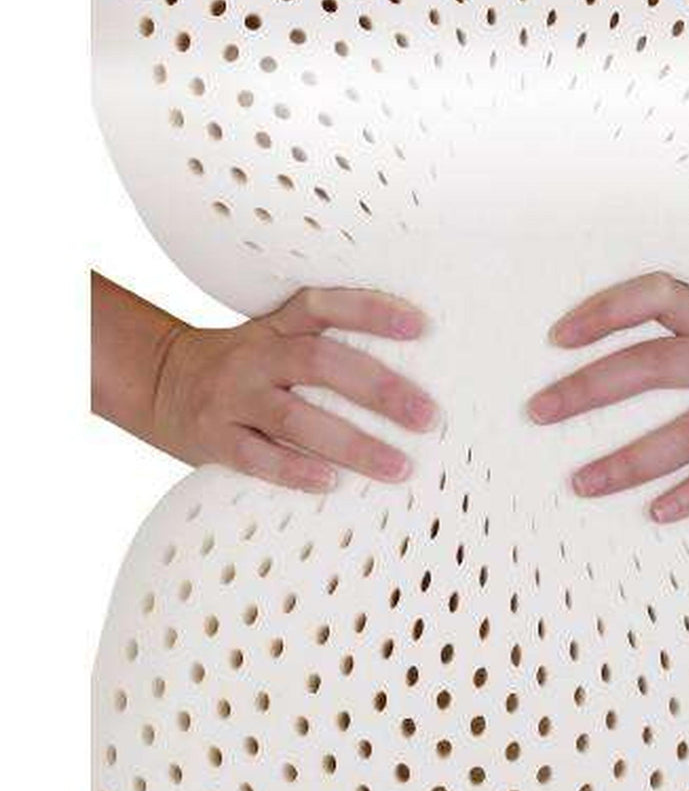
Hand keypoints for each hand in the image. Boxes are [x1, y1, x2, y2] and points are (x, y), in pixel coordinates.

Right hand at [153, 286, 437, 490]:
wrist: (159, 383)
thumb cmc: (246, 369)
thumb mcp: (276, 340)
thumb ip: (328, 349)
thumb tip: (414, 380)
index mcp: (277, 327)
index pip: (325, 306)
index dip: (372, 311)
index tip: (422, 327)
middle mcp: (256, 356)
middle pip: (320, 363)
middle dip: (379, 390)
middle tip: (428, 417)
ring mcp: (232, 398)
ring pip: (294, 417)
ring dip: (352, 444)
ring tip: (399, 466)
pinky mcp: (212, 438)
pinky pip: (255, 457)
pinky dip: (294, 470)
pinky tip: (332, 484)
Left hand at [527, 272, 688, 521]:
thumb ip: (670, 353)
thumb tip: (578, 385)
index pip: (658, 296)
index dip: (606, 310)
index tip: (557, 336)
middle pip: (653, 365)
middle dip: (588, 390)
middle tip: (540, 411)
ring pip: (685, 434)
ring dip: (627, 462)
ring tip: (583, 482)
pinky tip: (655, 513)